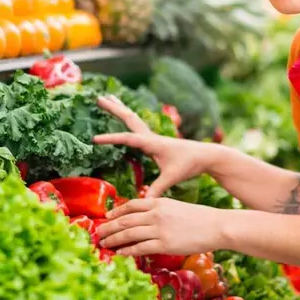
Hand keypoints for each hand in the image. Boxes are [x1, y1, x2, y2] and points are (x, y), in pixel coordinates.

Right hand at [94, 95, 219, 196]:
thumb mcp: (172, 177)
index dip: (111, 139)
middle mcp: (151, 136)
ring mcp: (152, 137)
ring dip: (120, 108)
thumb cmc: (189, 165)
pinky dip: (128, 118)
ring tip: (109, 97)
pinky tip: (125, 117)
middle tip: (99, 98)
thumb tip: (144, 202)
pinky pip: (137, 126)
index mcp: (152, 143)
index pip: (127, 139)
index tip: (95, 139)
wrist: (205, 155)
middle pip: (129, 118)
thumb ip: (157, 189)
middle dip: (114, 109)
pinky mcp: (155, 140)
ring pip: (133, 119)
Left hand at [96, 198, 225, 256]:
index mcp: (158, 202)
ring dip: (113, 239)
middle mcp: (156, 214)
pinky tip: (120, 253)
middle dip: (109, 227)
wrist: (215, 225)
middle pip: (125, 220)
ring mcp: (159, 229)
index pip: (131, 205)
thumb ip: (159, 210)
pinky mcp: (164, 244)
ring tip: (104, 244)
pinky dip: (127, 251)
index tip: (107, 217)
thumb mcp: (175, 206)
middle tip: (98, 233)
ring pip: (128, 234)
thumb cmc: (198, 217)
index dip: (116, 211)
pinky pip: (139, 248)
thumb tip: (144, 218)